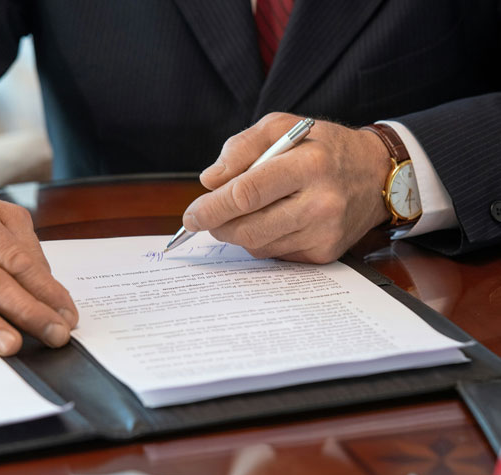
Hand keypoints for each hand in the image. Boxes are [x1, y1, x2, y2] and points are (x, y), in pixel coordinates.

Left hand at [182, 113, 391, 262]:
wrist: (376, 175)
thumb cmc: (322, 147)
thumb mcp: (283, 127)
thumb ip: (242, 147)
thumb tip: (209, 180)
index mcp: (309, 165)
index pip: (248, 193)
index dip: (212, 207)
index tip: (191, 215)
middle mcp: (321, 203)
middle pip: (249, 228)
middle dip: (218, 225)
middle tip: (205, 217)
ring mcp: (325, 233)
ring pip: (258, 245)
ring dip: (238, 232)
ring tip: (244, 211)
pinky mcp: (325, 253)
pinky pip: (275, 254)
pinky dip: (261, 240)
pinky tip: (272, 220)